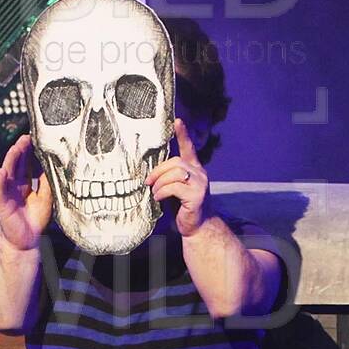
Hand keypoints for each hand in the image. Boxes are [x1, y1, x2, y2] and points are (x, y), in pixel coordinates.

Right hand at [0, 134, 52, 251]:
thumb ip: (46, 183)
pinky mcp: (3, 204)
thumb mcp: (46, 199)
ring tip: (15, 148)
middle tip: (26, 137)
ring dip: (11, 160)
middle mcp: (15, 187)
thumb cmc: (35, 220)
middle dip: (20, 151)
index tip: (34, 139)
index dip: (29, 153)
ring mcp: (8, 194)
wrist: (27, 241)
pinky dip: (0, 181)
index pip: (26, 165)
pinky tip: (1, 171)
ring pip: (8, 173)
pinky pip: (0, 190)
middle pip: (17, 165)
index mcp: (25, 185)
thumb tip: (52, 166)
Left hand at [147, 119, 210, 237]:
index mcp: (194, 169)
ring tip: (155, 192)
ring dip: (160, 183)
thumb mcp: (174, 189)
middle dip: (158, 171)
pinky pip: (175, 187)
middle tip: (149, 182)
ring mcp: (200, 184)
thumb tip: (150, 174)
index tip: (177, 121)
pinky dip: (162, 192)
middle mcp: (199, 173)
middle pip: (176, 162)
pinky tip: (159, 198)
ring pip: (175, 173)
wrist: (196, 227)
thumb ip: (168, 177)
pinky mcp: (197, 195)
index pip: (189, 148)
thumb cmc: (182, 208)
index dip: (183, 134)